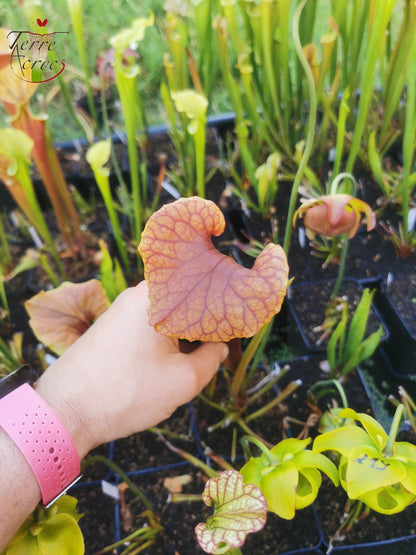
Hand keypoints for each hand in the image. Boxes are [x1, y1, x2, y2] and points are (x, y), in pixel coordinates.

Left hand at [36, 281, 227, 457]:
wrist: (65, 411)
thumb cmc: (126, 393)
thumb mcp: (184, 381)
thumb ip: (212, 359)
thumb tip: (219, 347)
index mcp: (156, 295)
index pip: (204, 292)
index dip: (224, 312)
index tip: (236, 332)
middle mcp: (137, 294)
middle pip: (185, 302)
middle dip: (203, 325)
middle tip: (217, 349)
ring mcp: (121, 308)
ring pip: (167, 316)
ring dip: (183, 335)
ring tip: (193, 358)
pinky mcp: (111, 325)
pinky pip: (148, 325)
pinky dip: (163, 340)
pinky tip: (168, 362)